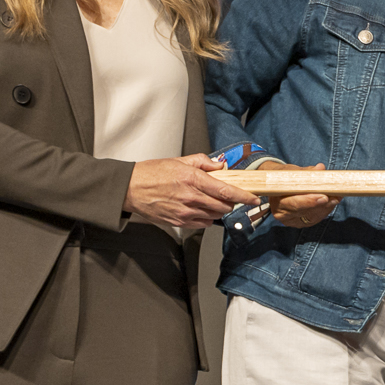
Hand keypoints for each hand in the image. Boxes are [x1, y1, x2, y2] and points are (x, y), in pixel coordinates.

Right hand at [126, 155, 263, 230]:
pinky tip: (199, 208)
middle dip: (229, 201)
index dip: (243, 196)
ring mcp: (185, 212)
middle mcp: (191, 198)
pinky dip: (207, 218)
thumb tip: (221, 165)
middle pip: (223, 206)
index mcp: (192, 179)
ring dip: (218, 209)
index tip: (254, 198)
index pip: (225, 190)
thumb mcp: (179, 161)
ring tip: (208, 200)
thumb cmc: (152, 173)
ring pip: (215, 216)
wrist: (130, 189)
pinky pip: (203, 223)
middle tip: (225, 194)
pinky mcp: (179, 222)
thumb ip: (203, 162)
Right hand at [248, 157, 338, 228]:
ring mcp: (292, 220)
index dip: (309, 201)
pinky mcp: (302, 223)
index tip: (323, 197)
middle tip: (335, 197)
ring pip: (313, 216)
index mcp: (276, 201)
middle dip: (322, 204)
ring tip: (338, 196)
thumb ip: (305, 171)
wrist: (278, 184)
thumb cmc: (284, 176)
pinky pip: (316, 218)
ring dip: (327, 206)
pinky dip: (326, 209)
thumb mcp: (291, 170)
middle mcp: (282, 214)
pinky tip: (334, 201)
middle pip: (305, 211)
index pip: (293, 203)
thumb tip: (320, 168)